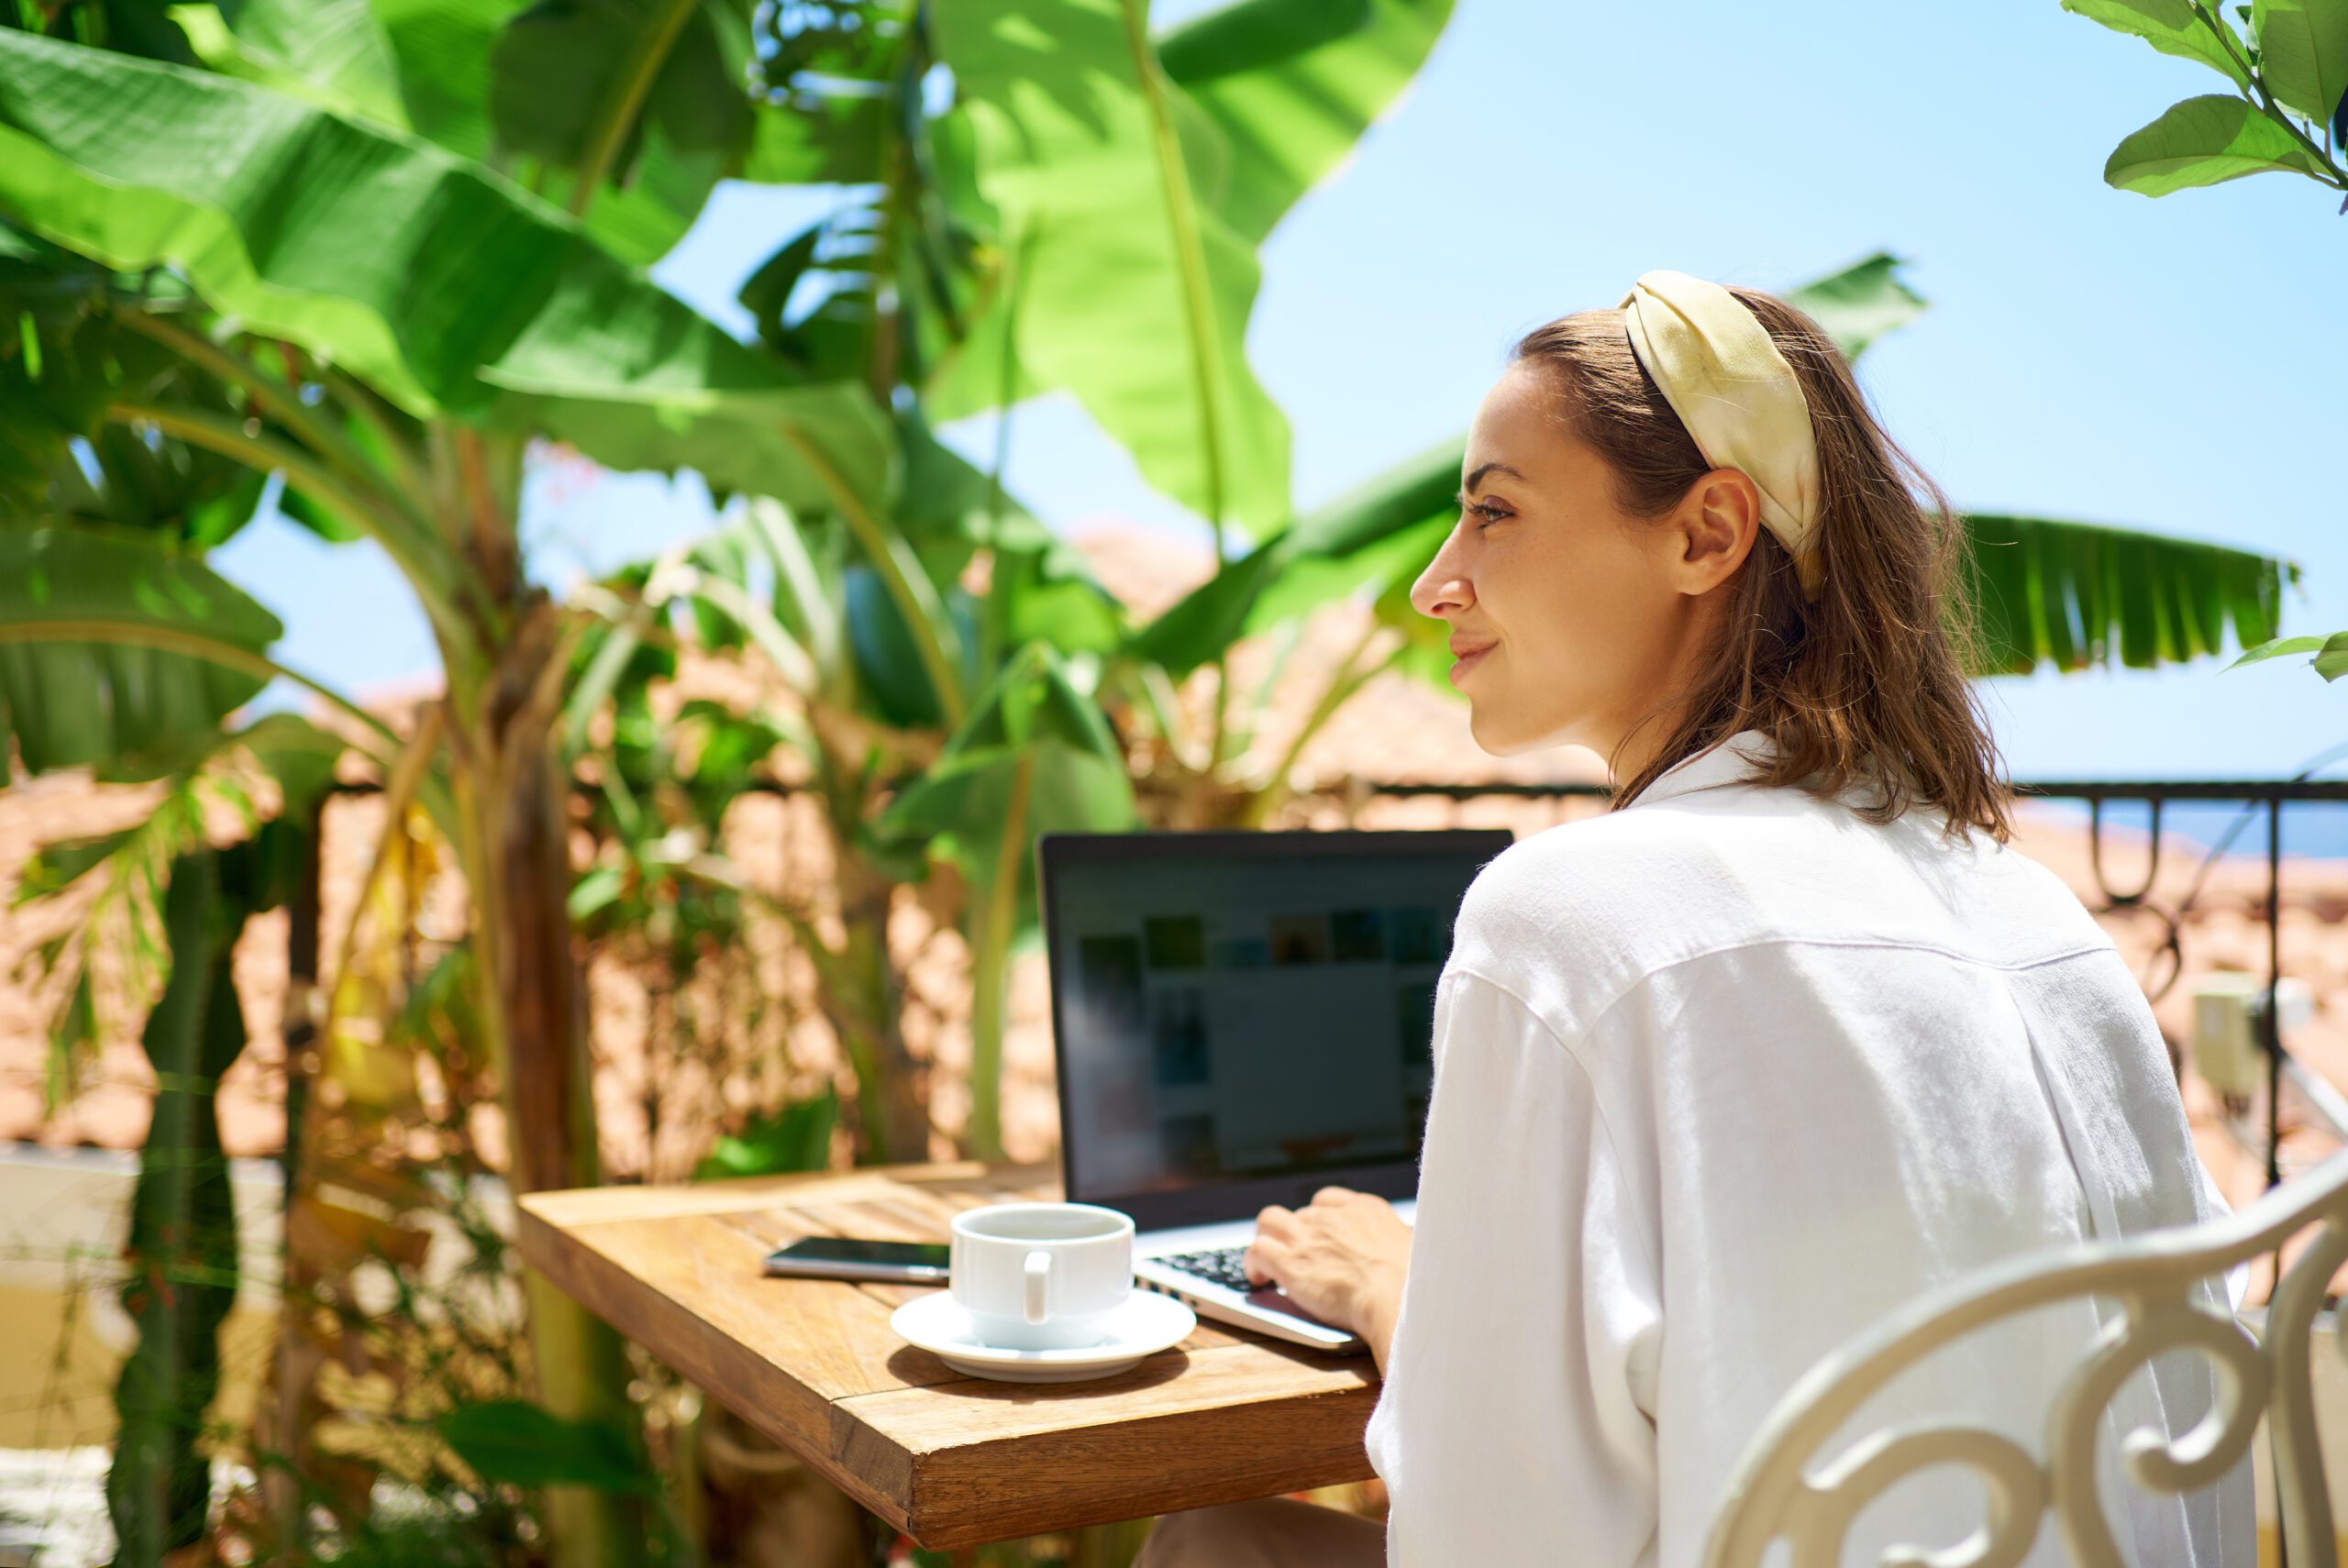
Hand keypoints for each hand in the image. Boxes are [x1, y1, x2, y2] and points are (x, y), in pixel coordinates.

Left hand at [1242, 1187, 1411, 1370]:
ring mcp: (1308, 1237)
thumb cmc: (1416, 1282)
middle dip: (1295, 1232)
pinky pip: (1257, 1251)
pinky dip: (1253, 1263)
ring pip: (1269, 1220)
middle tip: (1296, 1254)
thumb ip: (1400, 1247)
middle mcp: (1333, 1217)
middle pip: (1299, 1212)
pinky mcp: (1290, 1262)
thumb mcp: (1416, 1249)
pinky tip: (1258, 1279)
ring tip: (1268, 1260)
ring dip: (1266, 1238)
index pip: (1329, 1200)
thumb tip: (1412, 1260)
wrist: (1400, 1296)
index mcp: (1365, 1210)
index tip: (1319, 1234)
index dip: (1319, 1217)